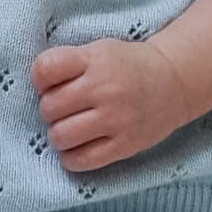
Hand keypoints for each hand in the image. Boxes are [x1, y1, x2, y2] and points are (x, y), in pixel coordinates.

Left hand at [30, 39, 191, 170]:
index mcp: (95, 60)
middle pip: (50, 107)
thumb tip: (37, 91)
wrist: (174, 81)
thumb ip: (69, 64)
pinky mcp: (125, 145)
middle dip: (50, 109)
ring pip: (61, 136)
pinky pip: (82, 160)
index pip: (46, 69)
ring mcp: (116, 119)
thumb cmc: (128, 66)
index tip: (48, 83)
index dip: (39, 78)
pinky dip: (70, 157)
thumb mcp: (99, 50)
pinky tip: (76, 148)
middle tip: (63, 109)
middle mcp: (105, 89)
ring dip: (58, 135)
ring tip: (69, 128)